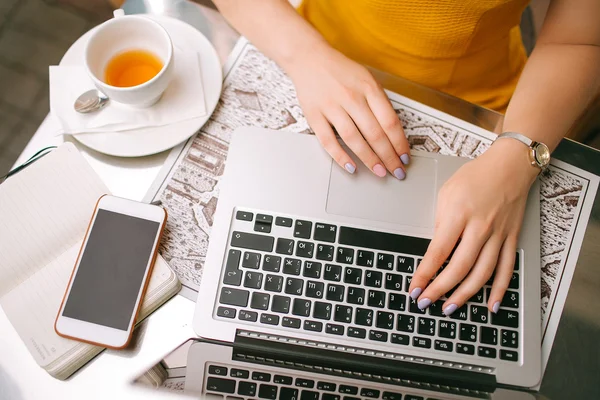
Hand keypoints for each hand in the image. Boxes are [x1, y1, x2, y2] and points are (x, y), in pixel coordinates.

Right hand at [287, 46, 409, 178]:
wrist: (308, 58)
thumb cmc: (340, 70)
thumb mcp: (366, 78)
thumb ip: (379, 102)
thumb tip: (394, 132)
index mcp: (368, 87)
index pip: (390, 121)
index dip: (400, 143)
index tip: (405, 156)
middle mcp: (351, 97)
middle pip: (375, 133)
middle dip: (389, 157)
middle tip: (396, 171)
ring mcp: (331, 107)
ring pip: (354, 139)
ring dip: (369, 160)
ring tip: (380, 172)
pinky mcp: (314, 115)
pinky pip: (328, 141)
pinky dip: (340, 157)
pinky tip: (351, 167)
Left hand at [408, 139, 538, 314]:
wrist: (509, 166)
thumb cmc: (474, 177)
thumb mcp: (446, 194)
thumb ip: (440, 224)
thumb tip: (435, 252)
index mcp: (459, 215)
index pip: (438, 252)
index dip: (424, 274)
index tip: (414, 289)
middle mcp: (480, 227)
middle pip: (459, 268)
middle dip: (439, 290)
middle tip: (426, 303)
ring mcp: (498, 235)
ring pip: (482, 274)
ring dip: (465, 295)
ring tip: (449, 308)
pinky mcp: (512, 239)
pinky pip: (507, 269)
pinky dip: (499, 290)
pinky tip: (491, 305)